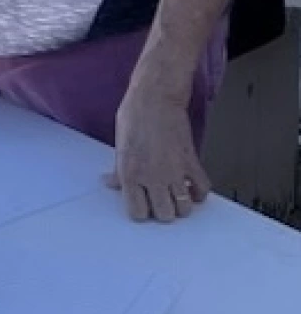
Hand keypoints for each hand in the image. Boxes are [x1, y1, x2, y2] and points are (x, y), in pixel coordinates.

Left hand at [107, 86, 209, 222]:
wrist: (156, 98)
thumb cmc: (134, 116)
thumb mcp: (120, 145)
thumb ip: (118, 170)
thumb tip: (111, 183)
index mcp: (130, 174)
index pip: (137, 213)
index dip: (140, 211)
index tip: (142, 204)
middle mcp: (152, 177)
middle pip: (164, 215)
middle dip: (163, 212)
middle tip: (160, 200)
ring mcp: (174, 171)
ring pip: (184, 208)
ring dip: (181, 205)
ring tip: (176, 195)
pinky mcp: (191, 162)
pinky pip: (202, 189)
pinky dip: (199, 193)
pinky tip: (191, 187)